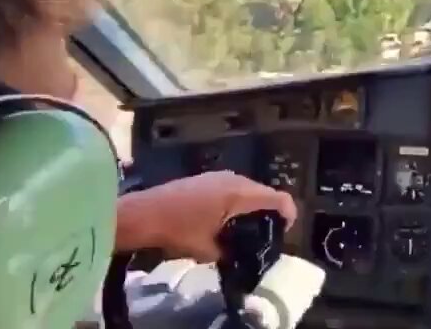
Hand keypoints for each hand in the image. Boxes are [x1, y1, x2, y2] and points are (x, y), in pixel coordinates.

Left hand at [115, 171, 298, 261]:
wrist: (142, 214)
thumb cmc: (177, 230)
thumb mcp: (207, 250)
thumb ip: (229, 251)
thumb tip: (235, 254)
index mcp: (239, 194)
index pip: (278, 198)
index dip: (289, 213)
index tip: (285, 232)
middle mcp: (233, 179)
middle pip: (264, 192)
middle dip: (270, 212)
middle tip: (265, 235)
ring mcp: (218, 176)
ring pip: (247, 189)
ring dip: (251, 206)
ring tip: (245, 229)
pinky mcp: (205, 178)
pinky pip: (232, 188)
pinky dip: (236, 202)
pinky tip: (225, 220)